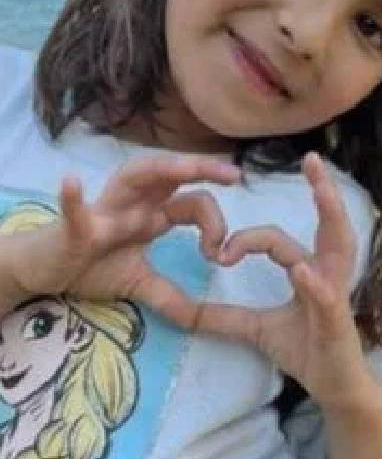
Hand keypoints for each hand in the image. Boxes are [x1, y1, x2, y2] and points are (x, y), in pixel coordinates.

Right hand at [0, 155, 240, 322]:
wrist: (44, 271)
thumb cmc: (91, 267)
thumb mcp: (138, 283)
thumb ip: (169, 295)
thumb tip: (199, 318)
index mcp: (152, 213)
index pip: (192, 202)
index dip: (215, 221)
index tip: (222, 254)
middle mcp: (133, 204)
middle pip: (171, 177)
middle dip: (202, 169)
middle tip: (234, 174)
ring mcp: (104, 211)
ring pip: (133, 179)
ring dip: (161, 170)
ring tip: (186, 167)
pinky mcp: (73, 228)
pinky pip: (74, 212)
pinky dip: (73, 199)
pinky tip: (71, 183)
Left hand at [188, 153, 371, 408]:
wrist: (333, 386)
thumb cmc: (304, 349)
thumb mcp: (253, 329)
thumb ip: (221, 316)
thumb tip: (179, 310)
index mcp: (310, 269)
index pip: (278, 240)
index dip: (246, 241)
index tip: (218, 256)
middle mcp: (328, 272)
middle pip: (328, 223)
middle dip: (323, 190)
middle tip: (313, 158)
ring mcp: (337, 293)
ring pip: (339, 246)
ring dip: (332, 216)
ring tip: (323, 190)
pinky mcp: (337, 319)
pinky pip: (326, 295)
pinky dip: (314, 282)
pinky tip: (300, 270)